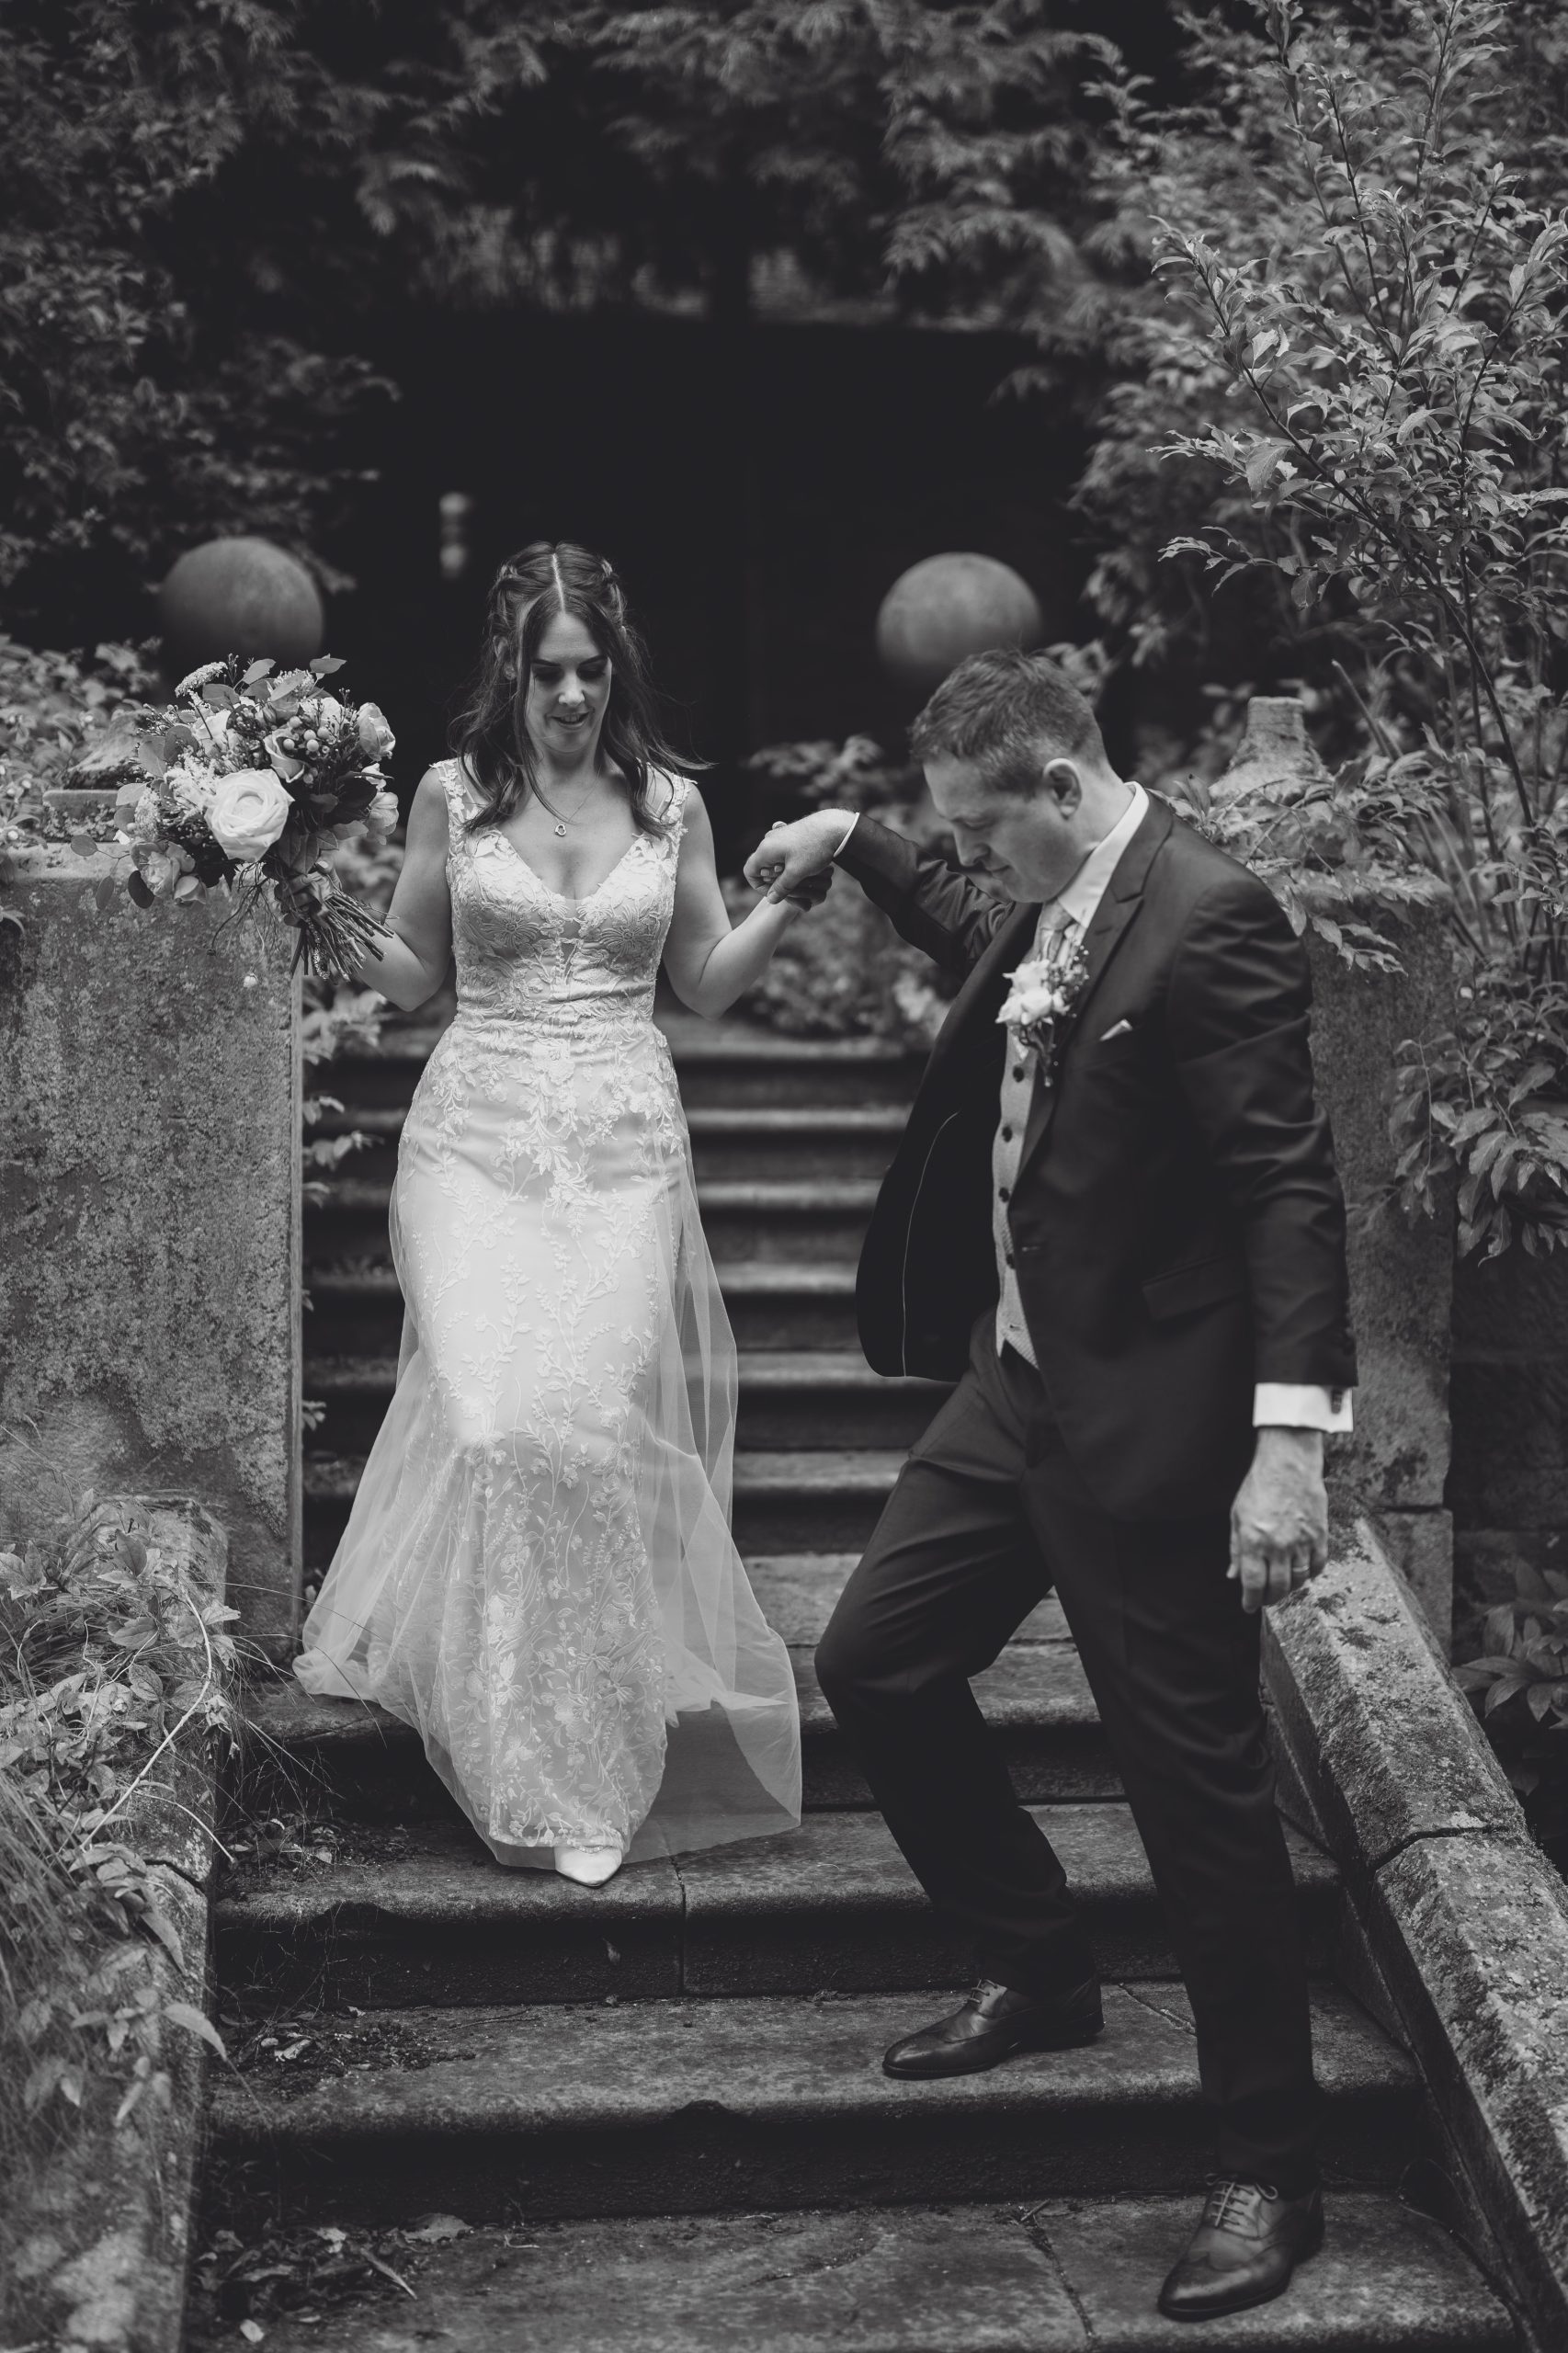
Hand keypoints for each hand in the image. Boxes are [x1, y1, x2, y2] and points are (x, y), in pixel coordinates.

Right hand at [743, 809, 853, 903]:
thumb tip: (771, 899)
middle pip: (761, 866)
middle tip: (792, 885)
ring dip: (783, 871)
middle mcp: (768, 841)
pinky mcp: (788, 833)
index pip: (750, 872)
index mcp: (766, 850)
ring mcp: (778, 835)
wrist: (833, 827)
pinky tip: (805, 864)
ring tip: (800, 875)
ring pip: (772, 860)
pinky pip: (782, 852)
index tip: (776, 892)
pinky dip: (789, 862)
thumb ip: (782, 887)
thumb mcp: (797, 872)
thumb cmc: (814, 849)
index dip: (760, 887)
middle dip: (774, 879)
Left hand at [1228, 1427, 1328, 1613]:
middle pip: (1278, 1586)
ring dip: (1290, 1588)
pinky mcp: (1319, 1535)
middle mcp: (1279, 1545)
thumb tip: (1233, 1575)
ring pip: (1298, 1579)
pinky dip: (1310, 1574)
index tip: (1249, 1606)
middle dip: (1269, 1597)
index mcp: (1254, 1540)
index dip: (1250, 1600)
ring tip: (1282, 1587)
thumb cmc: (1259, 1487)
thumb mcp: (1237, 1516)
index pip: (1253, 1583)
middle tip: (1265, 1599)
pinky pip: (1318, 1565)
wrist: (1288, 1464)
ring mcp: (1302, 1541)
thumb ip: (1236, 1548)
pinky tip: (1302, 1572)